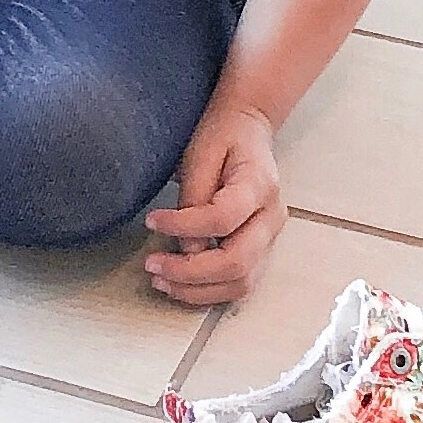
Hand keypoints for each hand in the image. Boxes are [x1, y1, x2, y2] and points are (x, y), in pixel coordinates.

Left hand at [142, 101, 287, 307]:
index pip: (223, 218)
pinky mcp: (262, 252)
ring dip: (197, 290)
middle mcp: (272, 217)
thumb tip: (187, 249)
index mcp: (259, 184)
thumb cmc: (224, 138)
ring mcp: (271, 239)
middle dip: (189, 272)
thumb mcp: (202, 153)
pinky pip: (239, 284)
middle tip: (152, 266)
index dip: (183, 226)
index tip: (151, 221)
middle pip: (237, 262)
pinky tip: (180, 284)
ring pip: (241, 284)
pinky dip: (208, 291)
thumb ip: (194, 198)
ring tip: (161, 280)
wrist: (249, 131)